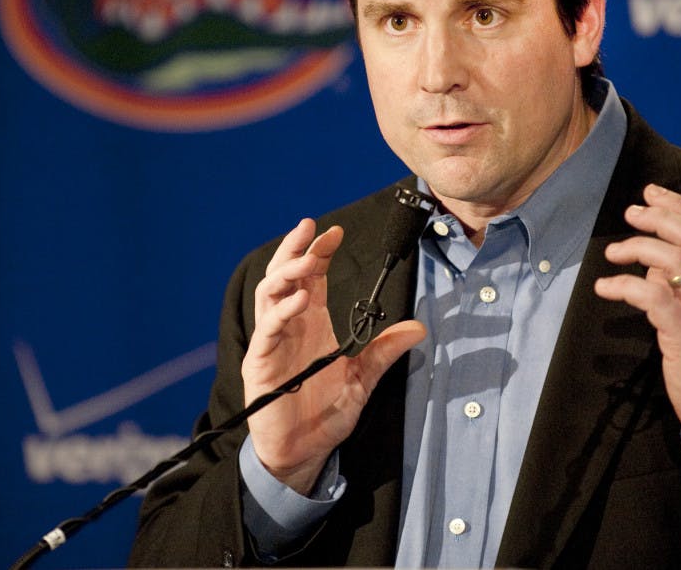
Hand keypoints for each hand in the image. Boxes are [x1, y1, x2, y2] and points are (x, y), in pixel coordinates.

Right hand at [242, 217, 425, 493]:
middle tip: (310, 228)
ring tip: (307, 259)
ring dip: (286, 273)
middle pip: (284, 276)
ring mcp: (272, 342)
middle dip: (295, 249)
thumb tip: (419, 327)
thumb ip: (385, 350)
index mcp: (311, 323)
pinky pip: (268, 330)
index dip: (320, 252)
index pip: (311, 278)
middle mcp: (289, 326)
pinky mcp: (262, 363)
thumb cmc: (325, 413)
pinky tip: (301, 301)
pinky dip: (282, 312)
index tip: (334, 232)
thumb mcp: (363, 377)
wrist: (303, 451)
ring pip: (269, 295)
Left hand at [594, 184, 680, 445]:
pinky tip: (606, 287)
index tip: (651, 192)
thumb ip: (678, 285)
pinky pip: (655, 299)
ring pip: (678, 260)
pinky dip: (627, 286)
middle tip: (629, 214)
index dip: (677, 205)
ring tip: (613, 253)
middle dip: (659, 216)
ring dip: (639, 247)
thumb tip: (649, 264)